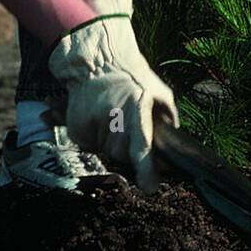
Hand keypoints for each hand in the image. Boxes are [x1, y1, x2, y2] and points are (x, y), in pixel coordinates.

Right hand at [47, 11, 178, 193]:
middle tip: (128, 126)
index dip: (146, 169)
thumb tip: (174, 142)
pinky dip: (97, 138)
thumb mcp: (158, 91)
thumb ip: (168, 116)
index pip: (141, 145)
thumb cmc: (131, 76)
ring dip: (112, 142)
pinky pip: (91, 146)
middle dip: (128, 149)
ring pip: (106, 152)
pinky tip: (100, 118)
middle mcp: (112, 118)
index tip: (150, 188)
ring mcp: (91, 123)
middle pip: (122, 155)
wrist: (95, 62)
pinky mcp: (77, 127)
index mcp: (135, 109)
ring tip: (113, 117)